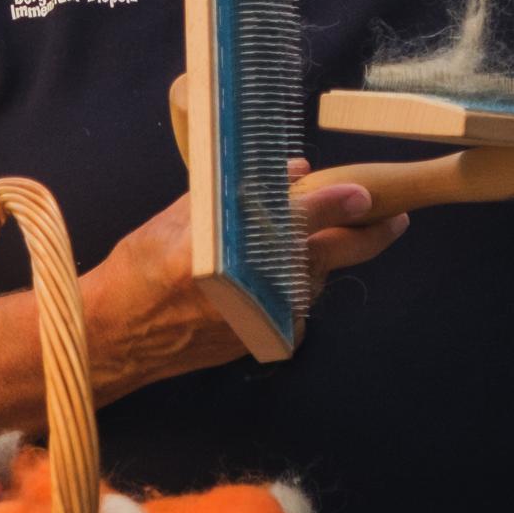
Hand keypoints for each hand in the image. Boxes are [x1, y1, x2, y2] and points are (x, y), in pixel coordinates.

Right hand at [82, 169, 407, 391]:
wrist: (117, 335)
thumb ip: (239, 191)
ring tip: (338, 235)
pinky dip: (296, 285)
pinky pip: (296, 305)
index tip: (363, 192)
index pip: (296, 220)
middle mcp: (253, 285)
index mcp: (230, 246)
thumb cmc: (141, 267)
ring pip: (315, 281)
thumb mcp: (185, 214)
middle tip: (396, 217)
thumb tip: (295, 173)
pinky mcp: (265, 338)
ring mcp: (263, 317)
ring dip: (326, 259)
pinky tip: (285, 272)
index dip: (333, 205)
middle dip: (368, 234)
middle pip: (328, 256)